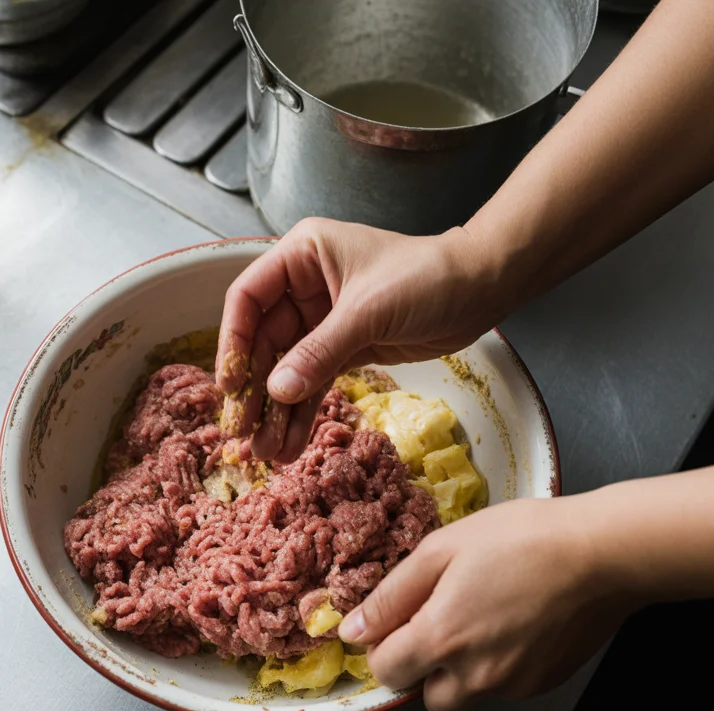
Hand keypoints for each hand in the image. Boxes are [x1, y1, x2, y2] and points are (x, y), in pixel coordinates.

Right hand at [215, 218, 506, 461]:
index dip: (235, 342)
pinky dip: (303, 413)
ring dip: (277, 411)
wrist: (481, 289)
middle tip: (243, 434)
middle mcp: (305, 286)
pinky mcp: (346, 347)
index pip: (248, 299)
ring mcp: (323, 319)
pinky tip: (291, 443)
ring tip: (267, 452)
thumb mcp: (368, 313)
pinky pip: (314, 382)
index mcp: (301, 255)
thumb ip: (320, 352)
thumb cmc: (427, 278)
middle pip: (265, 342)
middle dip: (256, 390)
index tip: (231, 386)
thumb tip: (276, 392)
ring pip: (288, 369)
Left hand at [339, 496, 635, 710]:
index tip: (398, 620)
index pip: (385, 671)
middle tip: (441, 620)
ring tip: (481, 617)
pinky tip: (513, 622)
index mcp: (441, 637)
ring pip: (465, 694)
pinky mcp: (541, 684)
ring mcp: (511, 685)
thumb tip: (353, 629)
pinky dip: (498, 665)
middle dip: (423, 666)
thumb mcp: (442, 549)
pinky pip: (502, 687)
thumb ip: (391, 595)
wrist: (602, 553)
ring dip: (460, 669)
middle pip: (424, 696)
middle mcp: (474, 674)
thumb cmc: (524, 539)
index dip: (383, 644)